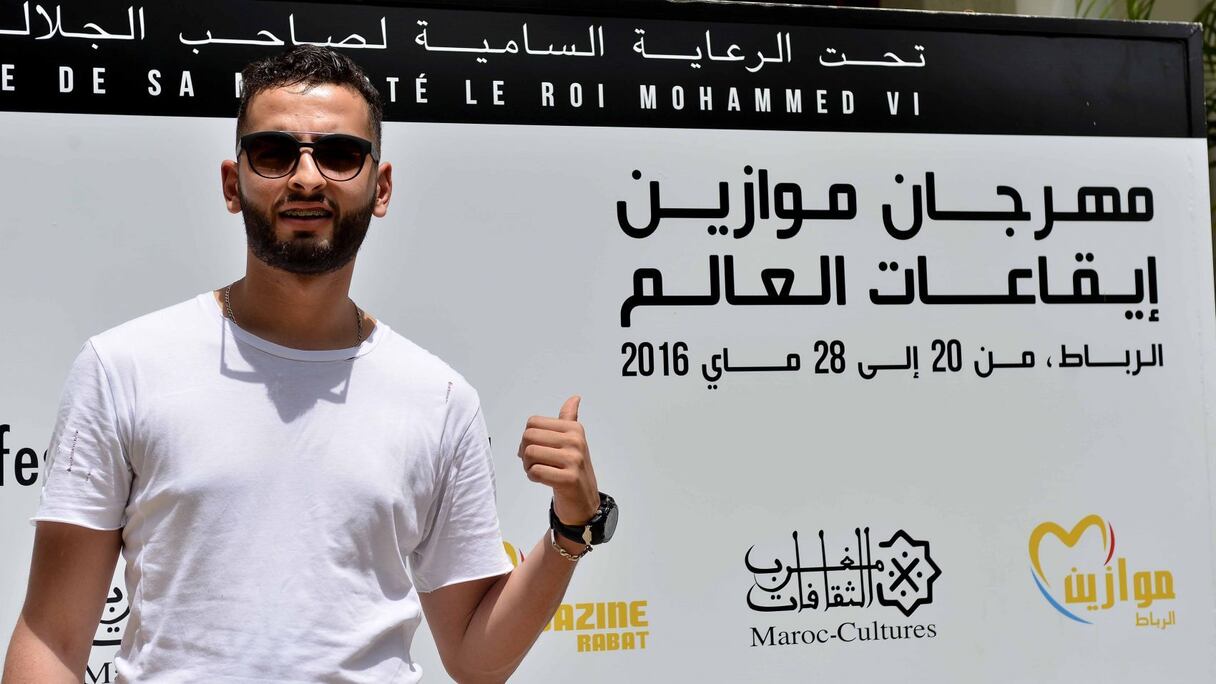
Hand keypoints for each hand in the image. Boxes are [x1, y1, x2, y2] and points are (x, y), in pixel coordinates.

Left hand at [518, 396, 599, 524]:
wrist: (584, 501)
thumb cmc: (573, 469)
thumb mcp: (573, 441)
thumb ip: (569, 419)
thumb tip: (574, 398)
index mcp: (573, 428)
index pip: (533, 422)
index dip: (527, 438)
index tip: (537, 449)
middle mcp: (575, 441)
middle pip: (528, 436)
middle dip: (525, 452)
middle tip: (535, 463)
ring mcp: (573, 459)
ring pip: (530, 453)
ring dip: (528, 466)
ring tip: (540, 471)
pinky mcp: (569, 478)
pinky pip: (536, 471)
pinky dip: (533, 477)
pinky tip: (543, 480)